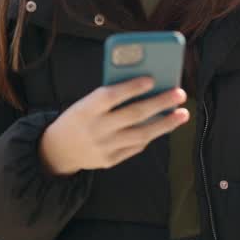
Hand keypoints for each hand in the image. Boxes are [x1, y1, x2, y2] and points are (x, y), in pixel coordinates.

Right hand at [40, 77, 188, 175]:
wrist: (57, 151)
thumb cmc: (78, 118)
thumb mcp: (85, 103)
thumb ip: (110, 96)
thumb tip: (145, 86)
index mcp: (86, 109)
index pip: (111, 96)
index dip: (131, 87)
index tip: (152, 78)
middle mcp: (96, 129)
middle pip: (133, 115)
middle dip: (160, 103)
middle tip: (179, 94)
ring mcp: (104, 147)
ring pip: (141, 135)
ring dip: (165, 124)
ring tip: (182, 114)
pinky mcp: (110, 161)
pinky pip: (136, 147)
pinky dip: (150, 135)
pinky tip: (162, 125)